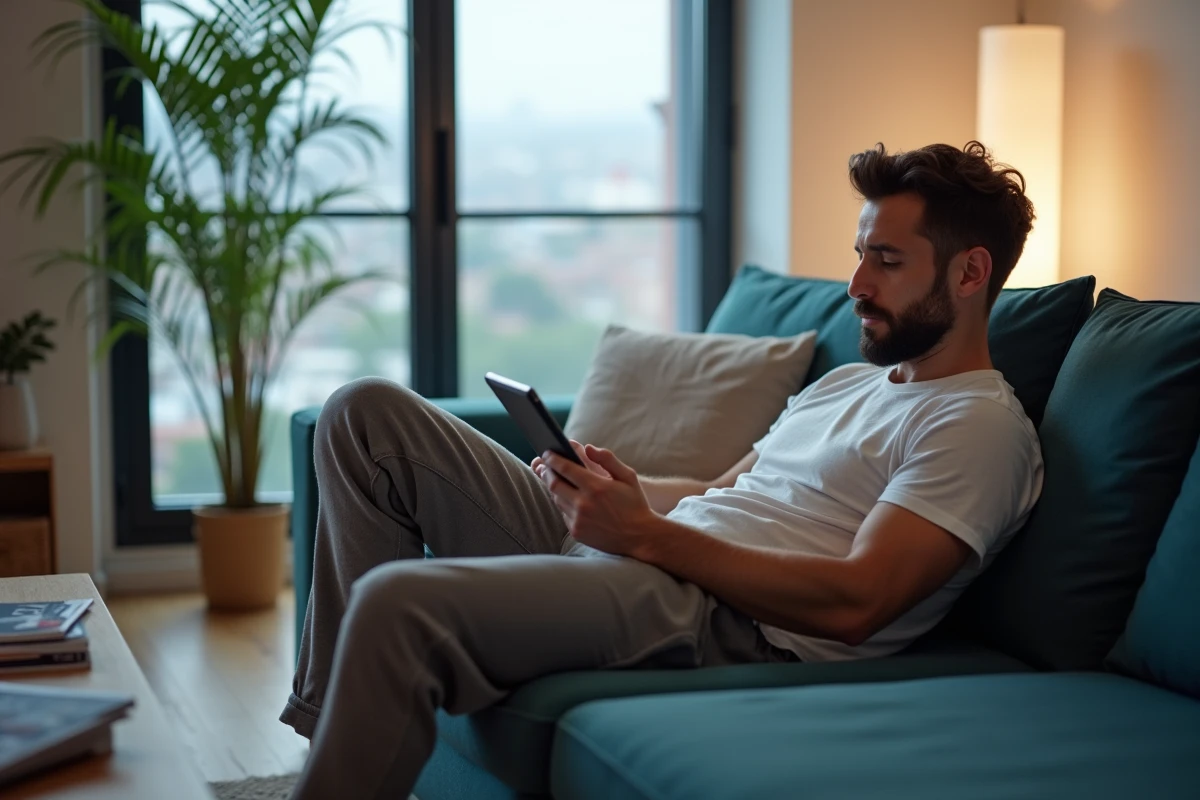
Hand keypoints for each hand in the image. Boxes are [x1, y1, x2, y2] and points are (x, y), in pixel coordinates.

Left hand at [538, 444, 658, 558]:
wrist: (640, 537)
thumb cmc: (635, 504)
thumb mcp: (628, 476)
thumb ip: (607, 459)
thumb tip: (587, 448)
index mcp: (596, 487)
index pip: (565, 468)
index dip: (553, 459)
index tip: (547, 453)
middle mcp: (584, 504)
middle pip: (553, 483)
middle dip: (546, 471)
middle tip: (545, 465)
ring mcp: (578, 519)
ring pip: (556, 498)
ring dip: (554, 487)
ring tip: (556, 479)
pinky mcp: (576, 531)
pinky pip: (563, 513)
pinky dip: (563, 504)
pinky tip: (569, 498)